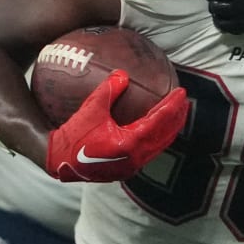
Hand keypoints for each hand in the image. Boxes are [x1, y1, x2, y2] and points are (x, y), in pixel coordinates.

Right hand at [45, 70, 189, 182]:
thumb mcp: (90, 109)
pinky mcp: (127, 169)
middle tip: (184, 100)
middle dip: (178, 117)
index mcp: (129, 143)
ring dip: (170, 128)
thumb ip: (108, 90)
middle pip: (166, 135)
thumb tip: (123, 73)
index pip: (159, 121)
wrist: (58, 161)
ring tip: (177, 112)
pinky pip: (151, 151)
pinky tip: (159, 127)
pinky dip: (159, 137)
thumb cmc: (72, 135)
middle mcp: (135, 158)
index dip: (172, 105)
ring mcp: (132, 166)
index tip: (182, 92)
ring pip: (160, 145)